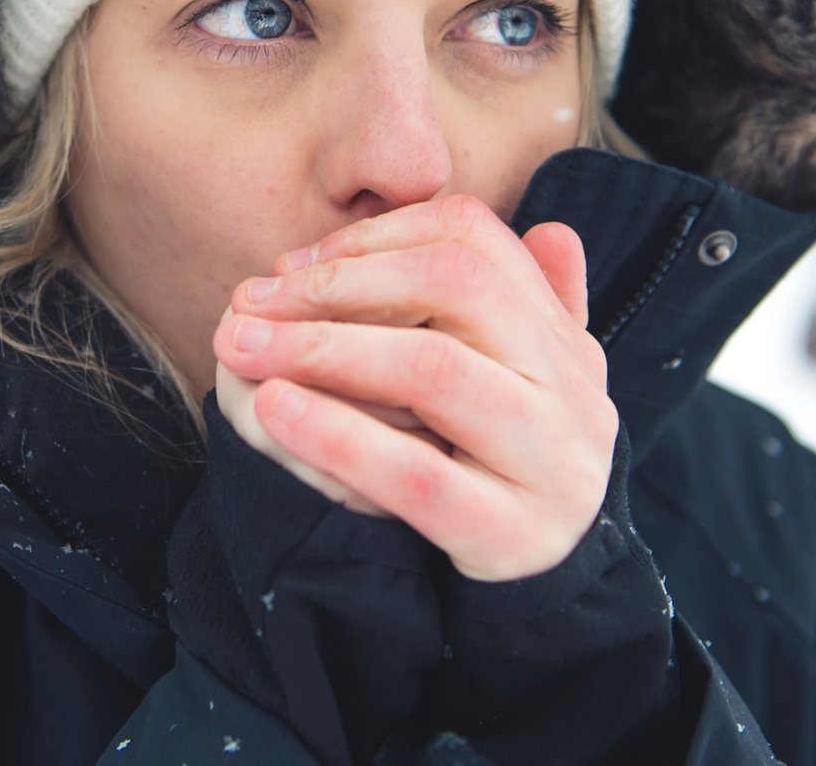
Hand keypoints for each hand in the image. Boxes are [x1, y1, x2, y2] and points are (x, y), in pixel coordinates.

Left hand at [210, 195, 615, 581]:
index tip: (295, 265)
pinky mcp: (508, 533)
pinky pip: (417, 476)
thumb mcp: (521, 379)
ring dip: (326, 348)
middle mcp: (571, 388)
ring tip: (244, 347)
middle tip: (251, 301)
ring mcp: (549, 462)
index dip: (377, 236)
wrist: (542, 588)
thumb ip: (519, 306)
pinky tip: (273, 410)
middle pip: (455, 288)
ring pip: (435, 371)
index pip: (473, 238)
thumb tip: (547, 226)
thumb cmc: (505, 464)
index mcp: (562, 337)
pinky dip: (338, 436)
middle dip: (339, 285)